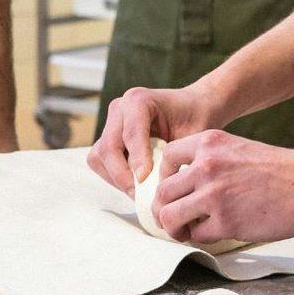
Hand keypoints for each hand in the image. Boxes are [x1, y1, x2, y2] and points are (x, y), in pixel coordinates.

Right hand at [87, 84, 216, 194]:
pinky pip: (100, 162)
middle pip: (108, 146)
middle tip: (139, 195)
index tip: (144, 179)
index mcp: (140, 100)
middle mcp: (120, 108)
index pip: (131, 134)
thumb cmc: (195, 120)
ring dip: (115, 177)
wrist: (192, 110)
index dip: (136, 159)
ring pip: (99, 156)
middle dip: (122, 174)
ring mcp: (111, 123)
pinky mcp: (107, 137)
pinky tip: (134, 184)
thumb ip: (176, 155)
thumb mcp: (192, 135)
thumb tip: (163, 185)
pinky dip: (113, 176)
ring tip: (138, 192)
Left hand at [152, 130, 293, 245]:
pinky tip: (218, 233)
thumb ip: (211, 163)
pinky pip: (196, 235)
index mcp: (209, 143)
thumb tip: (186, 188)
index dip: (164, 179)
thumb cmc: (280, 170)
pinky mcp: (225, 222)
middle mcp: (206, 166)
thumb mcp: (239, 150)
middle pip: (161, 193)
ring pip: (168, 216)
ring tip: (189, 231)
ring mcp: (213, 194)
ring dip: (176, 228)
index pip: (165, 158)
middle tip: (176, 220)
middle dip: (164, 210)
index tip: (175, 191)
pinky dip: (202, 238)